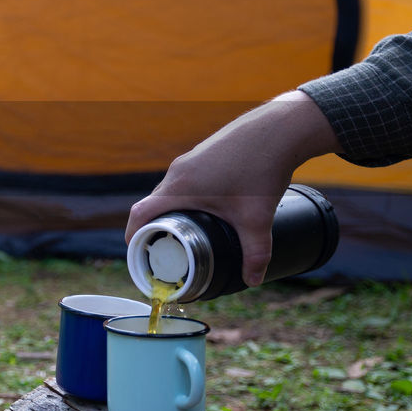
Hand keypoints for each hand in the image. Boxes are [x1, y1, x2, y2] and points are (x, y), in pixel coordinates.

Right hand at [125, 91, 340, 285]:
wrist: (278, 129)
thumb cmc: (262, 168)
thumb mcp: (257, 219)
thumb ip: (255, 253)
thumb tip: (253, 280)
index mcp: (180, 187)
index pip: (141, 213)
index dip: (133, 234)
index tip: (135, 251)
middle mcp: (179, 171)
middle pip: (153, 202)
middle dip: (153, 226)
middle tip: (161, 247)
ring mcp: (190, 160)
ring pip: (169, 189)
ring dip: (169, 209)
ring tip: (183, 229)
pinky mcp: (203, 154)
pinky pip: (184, 179)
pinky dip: (185, 196)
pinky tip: (204, 205)